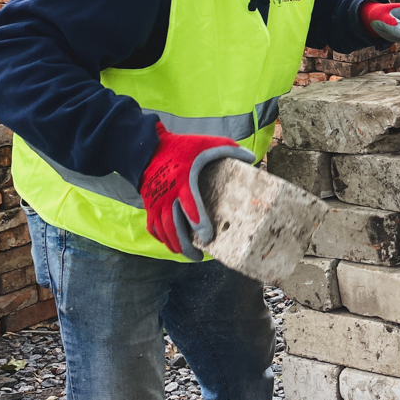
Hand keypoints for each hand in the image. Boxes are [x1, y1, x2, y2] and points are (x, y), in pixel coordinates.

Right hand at [139, 122, 255, 260]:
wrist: (147, 150)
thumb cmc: (180, 147)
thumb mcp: (205, 143)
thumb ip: (228, 149)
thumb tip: (252, 157)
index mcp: (183, 182)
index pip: (190, 207)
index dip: (199, 224)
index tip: (207, 238)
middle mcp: (167, 196)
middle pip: (174, 226)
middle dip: (186, 244)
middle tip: (198, 256)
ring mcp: (155, 202)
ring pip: (163, 230)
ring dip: (174, 244)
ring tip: (186, 253)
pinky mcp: (148, 205)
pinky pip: (153, 227)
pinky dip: (161, 238)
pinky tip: (171, 244)